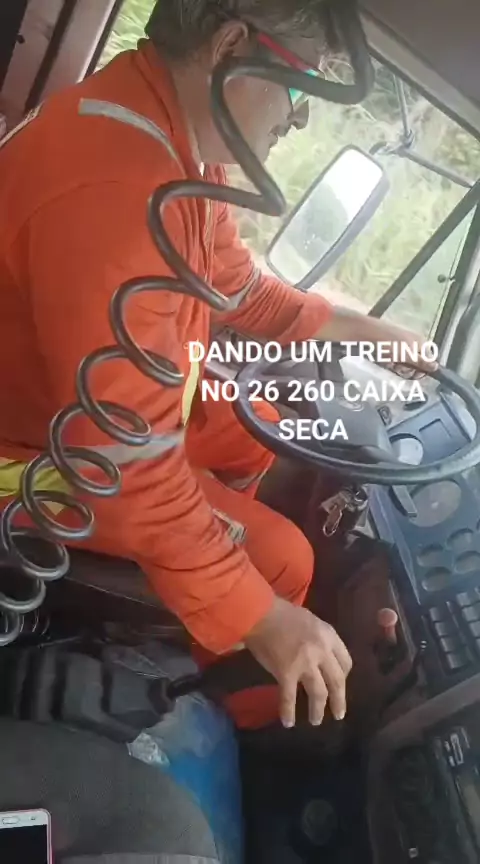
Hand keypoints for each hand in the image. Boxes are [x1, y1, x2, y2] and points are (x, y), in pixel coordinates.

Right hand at [245, 598, 351, 726]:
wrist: (260, 612)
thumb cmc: (281, 612)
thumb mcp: (310, 620)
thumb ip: (319, 638)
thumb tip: (320, 654)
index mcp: (329, 636)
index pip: (345, 661)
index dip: (343, 676)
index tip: (339, 684)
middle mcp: (321, 651)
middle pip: (337, 681)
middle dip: (339, 700)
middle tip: (339, 714)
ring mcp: (305, 663)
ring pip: (319, 693)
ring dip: (318, 710)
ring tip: (316, 721)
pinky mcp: (286, 672)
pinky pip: (289, 697)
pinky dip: (289, 711)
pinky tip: (288, 722)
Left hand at [317, 307, 437, 375]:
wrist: (360, 333)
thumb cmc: (384, 342)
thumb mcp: (404, 353)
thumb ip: (421, 361)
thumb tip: (436, 367)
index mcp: (419, 341)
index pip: (429, 359)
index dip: (423, 369)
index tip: (415, 375)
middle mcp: (410, 343)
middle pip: (416, 363)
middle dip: (408, 370)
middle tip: (399, 370)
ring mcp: (397, 345)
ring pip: (403, 364)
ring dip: (397, 368)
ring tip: (388, 365)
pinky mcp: (385, 348)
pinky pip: (392, 361)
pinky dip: (388, 364)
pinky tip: (382, 363)